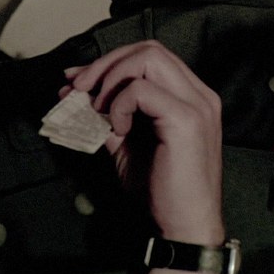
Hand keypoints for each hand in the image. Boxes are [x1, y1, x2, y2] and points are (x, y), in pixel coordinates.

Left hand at [69, 40, 224, 244]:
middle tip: (79, 88)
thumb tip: (73, 89)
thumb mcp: (126, 143)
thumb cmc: (161, 189)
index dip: (111, 62)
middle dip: (106, 63)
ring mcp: (197, 104)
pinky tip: (118, 129)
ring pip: (148, 58)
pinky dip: (119, 104)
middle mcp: (199, 94)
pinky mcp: (186, 120)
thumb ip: (107, 114)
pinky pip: (142, 90)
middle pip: (149, 48)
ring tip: (99, 109)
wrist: (184, 225)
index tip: (77, 81)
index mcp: (191, 96)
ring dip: (111, 78)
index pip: (151, 55)